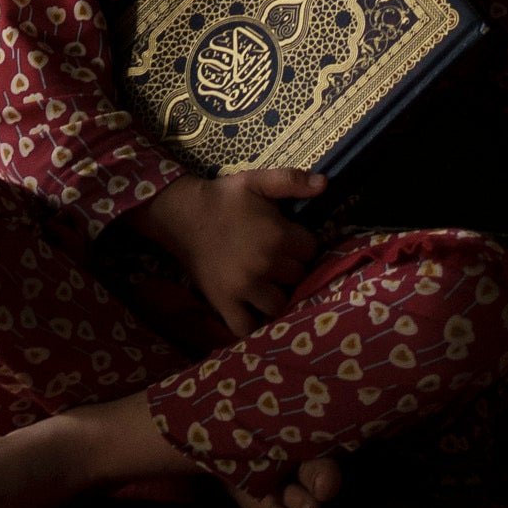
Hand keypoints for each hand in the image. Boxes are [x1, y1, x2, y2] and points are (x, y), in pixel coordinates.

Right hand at [134, 167, 324, 333]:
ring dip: (277, 295)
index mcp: (277, 235)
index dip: (302, 243)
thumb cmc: (223, 197)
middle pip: (298, 277)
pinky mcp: (224, 303)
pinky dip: (253, 323)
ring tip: (268, 283)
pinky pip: (247, 327)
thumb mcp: (257, 180)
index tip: (291, 240)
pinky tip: (253, 309)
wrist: (182, 214)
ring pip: (279, 304)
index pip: (310, 249)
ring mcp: (245, 288)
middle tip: (277, 260)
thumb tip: (325, 184)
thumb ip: (292, 180)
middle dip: (291, 268)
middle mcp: (265, 265)